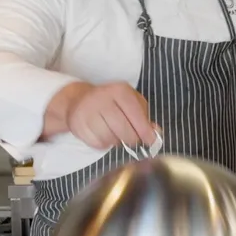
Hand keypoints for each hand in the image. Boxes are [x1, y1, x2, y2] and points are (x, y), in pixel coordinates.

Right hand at [46, 81, 160, 149]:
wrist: (79, 101)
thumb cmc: (112, 103)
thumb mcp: (131, 102)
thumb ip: (144, 117)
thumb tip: (156, 133)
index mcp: (120, 91)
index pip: (136, 115)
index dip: (145, 131)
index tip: (151, 141)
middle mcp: (103, 99)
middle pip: (124, 130)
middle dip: (133, 139)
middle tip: (134, 140)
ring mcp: (88, 112)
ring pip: (111, 138)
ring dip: (117, 141)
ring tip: (116, 134)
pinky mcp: (79, 125)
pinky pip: (98, 144)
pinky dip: (104, 144)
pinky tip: (104, 135)